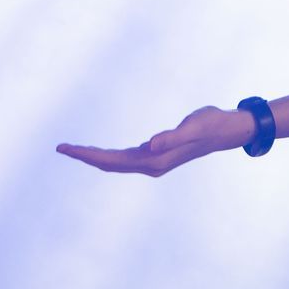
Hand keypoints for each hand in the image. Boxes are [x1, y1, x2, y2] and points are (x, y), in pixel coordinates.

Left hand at [56, 105, 252, 177]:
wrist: (227, 130)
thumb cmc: (211, 124)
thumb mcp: (192, 127)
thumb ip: (171, 138)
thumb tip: (147, 147)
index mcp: (155, 160)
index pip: (113, 160)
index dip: (89, 155)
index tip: (67, 148)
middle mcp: (151, 164)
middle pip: (110, 164)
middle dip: (85, 157)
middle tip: (61, 147)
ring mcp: (153, 161)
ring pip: (116, 163)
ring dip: (95, 157)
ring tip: (73, 150)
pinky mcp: (156, 155)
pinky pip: (125, 158)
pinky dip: (108, 155)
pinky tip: (100, 153)